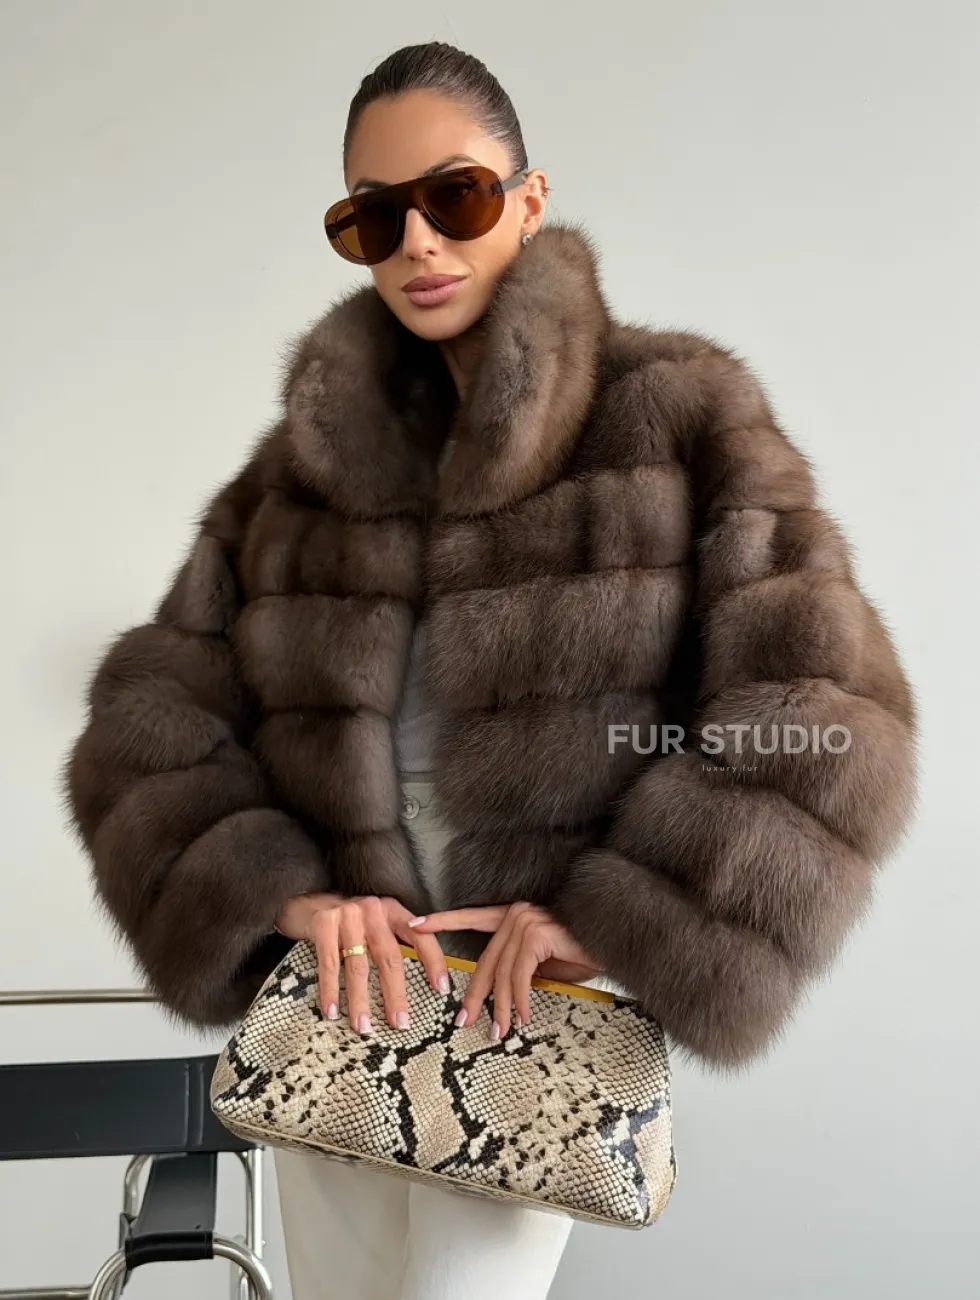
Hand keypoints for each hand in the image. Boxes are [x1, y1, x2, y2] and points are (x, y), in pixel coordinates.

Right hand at [275, 892, 451, 1034]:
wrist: (309, 900)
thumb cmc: (352, 920)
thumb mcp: (378, 922)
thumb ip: (396, 942)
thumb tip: (422, 983)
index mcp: (393, 910)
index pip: (420, 937)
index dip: (433, 962)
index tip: (442, 989)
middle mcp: (373, 911)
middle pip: (389, 957)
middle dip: (395, 994)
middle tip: (400, 1023)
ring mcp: (347, 917)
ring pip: (358, 966)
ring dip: (360, 1001)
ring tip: (363, 1026)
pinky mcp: (323, 925)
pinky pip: (329, 965)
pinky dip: (330, 991)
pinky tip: (332, 1011)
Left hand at [407, 902, 603, 1039]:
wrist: (616, 946)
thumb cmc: (582, 955)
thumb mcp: (542, 965)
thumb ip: (517, 970)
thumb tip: (495, 997)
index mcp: (513, 915)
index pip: (472, 916)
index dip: (443, 921)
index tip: (415, 925)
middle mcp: (516, 913)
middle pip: (486, 960)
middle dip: (475, 995)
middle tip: (464, 1022)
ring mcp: (526, 921)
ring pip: (501, 973)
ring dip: (501, 1007)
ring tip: (500, 1032)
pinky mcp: (537, 934)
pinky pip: (519, 975)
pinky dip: (519, 1000)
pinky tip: (523, 1018)